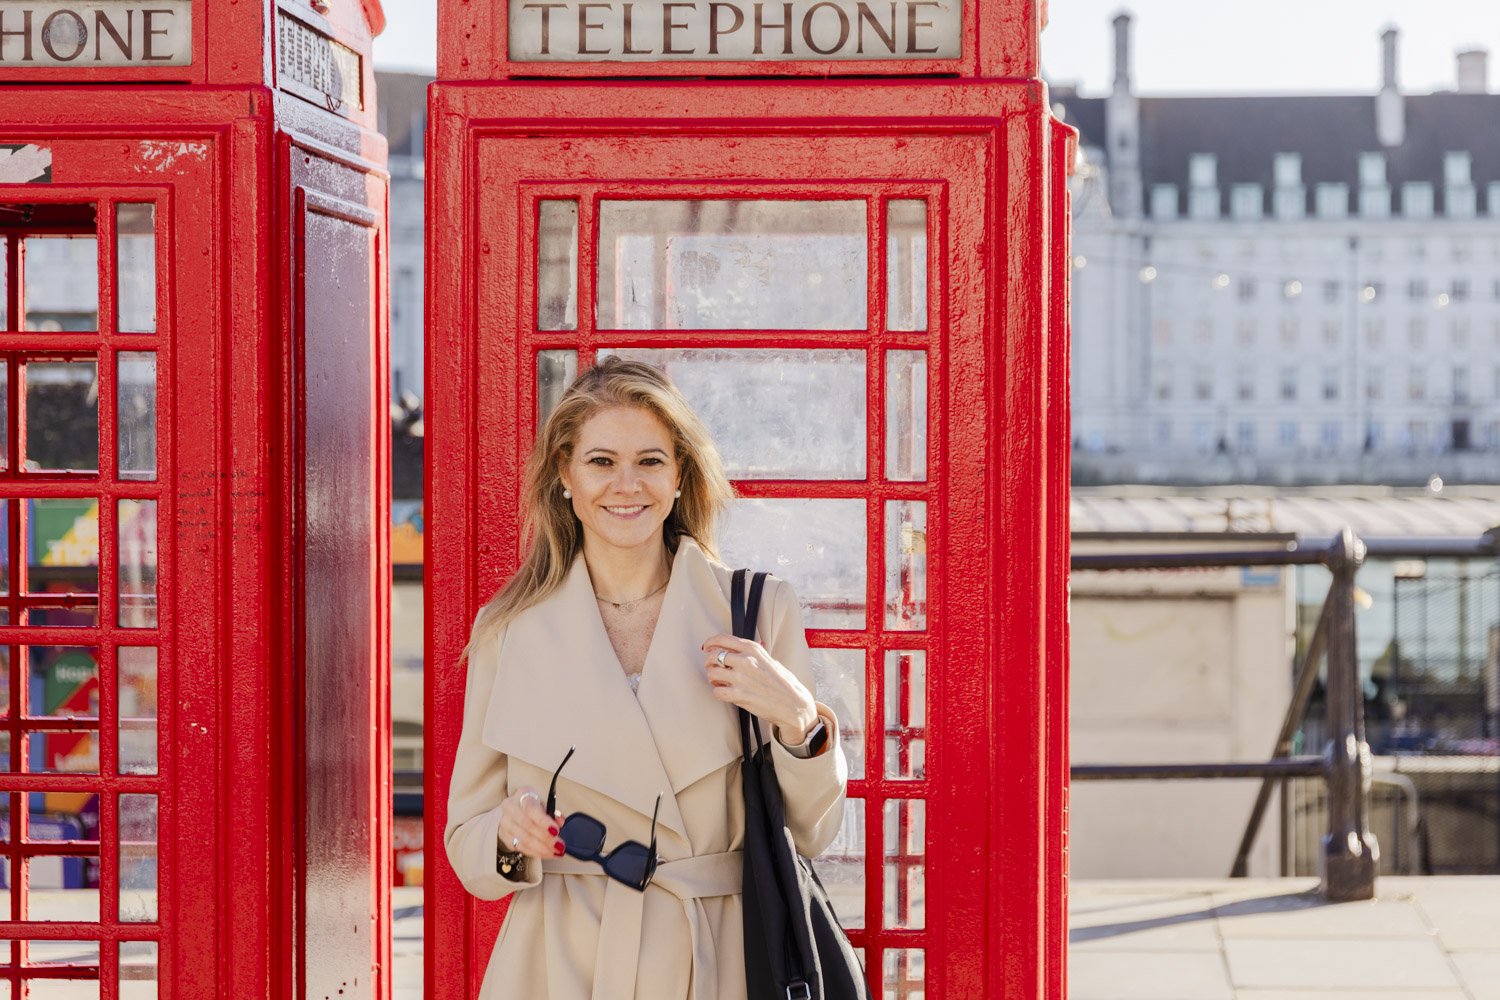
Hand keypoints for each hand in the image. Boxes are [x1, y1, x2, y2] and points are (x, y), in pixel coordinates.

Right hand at [498, 786, 565, 858]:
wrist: (513, 809)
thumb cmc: (532, 805)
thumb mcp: (544, 803)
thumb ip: (553, 812)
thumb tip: (560, 822)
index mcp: (522, 795)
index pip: (531, 809)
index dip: (544, 821)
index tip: (556, 831)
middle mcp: (510, 808)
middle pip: (527, 825)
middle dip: (545, 838)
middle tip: (559, 846)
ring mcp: (505, 823)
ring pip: (524, 839)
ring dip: (542, 848)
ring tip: (555, 852)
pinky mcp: (504, 836)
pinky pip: (521, 847)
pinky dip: (536, 852)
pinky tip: (546, 853)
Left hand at [701, 634, 817, 741]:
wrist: (793, 705)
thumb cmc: (783, 683)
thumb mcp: (769, 660)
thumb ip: (752, 654)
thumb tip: (734, 649)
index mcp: (753, 649)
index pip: (722, 639)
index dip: (710, 642)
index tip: (706, 647)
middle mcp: (746, 661)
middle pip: (713, 656)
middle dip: (710, 663)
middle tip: (713, 668)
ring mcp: (741, 678)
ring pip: (712, 673)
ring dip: (713, 678)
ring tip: (719, 682)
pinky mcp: (739, 695)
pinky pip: (716, 692)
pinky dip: (718, 692)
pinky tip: (725, 692)